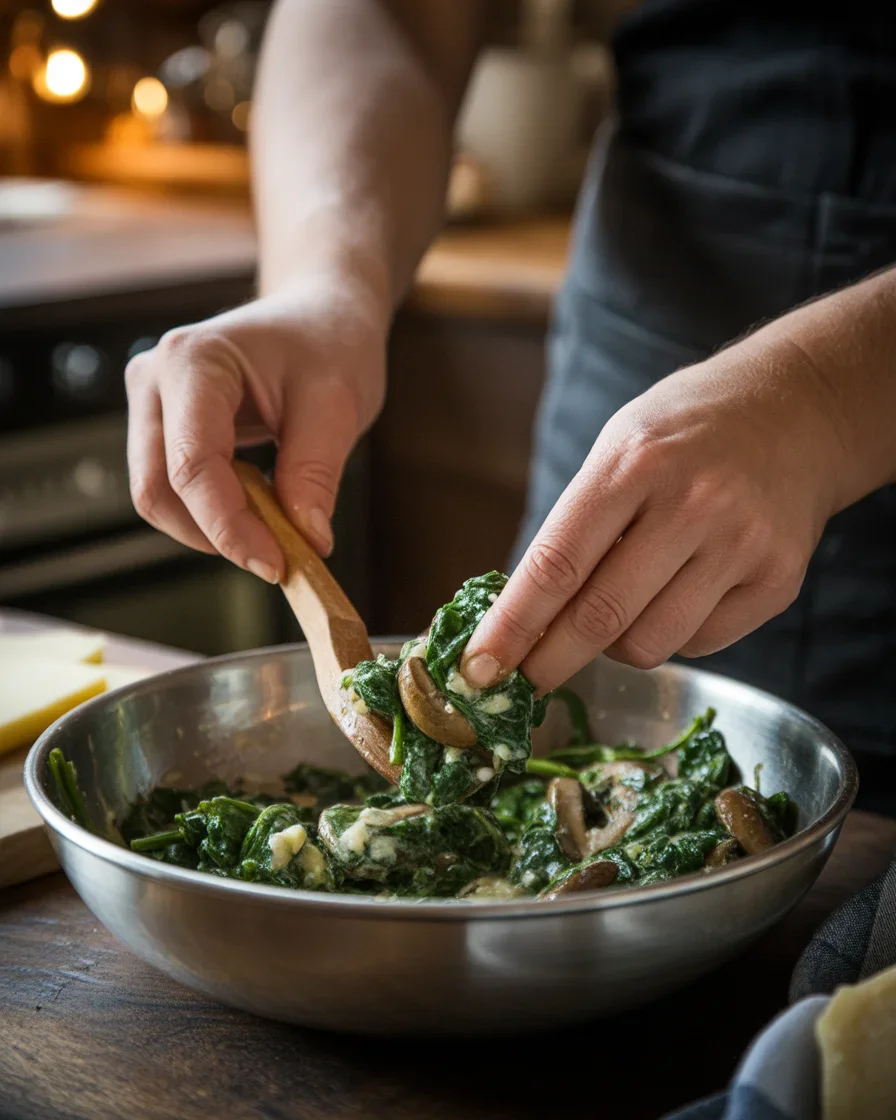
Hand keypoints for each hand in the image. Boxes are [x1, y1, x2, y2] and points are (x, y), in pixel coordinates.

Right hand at [125, 277, 387, 581]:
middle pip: (158, 488)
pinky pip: (174, 487)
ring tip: (277, 526)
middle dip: (217, 533)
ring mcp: (151, 402)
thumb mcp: (338, 404)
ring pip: (159, 495)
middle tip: (280, 556)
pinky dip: (214, 512)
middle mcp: (155, 379)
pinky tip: (260, 505)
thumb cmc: (330, 343)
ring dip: (214, 527)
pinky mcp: (163, 425)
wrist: (320, 313)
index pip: (192, 466)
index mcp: (193, 361)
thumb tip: (308, 541)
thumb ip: (316, 473)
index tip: (277, 565)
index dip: (229, 527)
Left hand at [461, 335, 847, 692]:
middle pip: (600, 618)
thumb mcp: (617, 448)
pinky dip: (671, 635)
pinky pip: (700, 643)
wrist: (799, 410)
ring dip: (615, 647)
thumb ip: (574, 528)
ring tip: (620, 606)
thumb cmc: (686, 431)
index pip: (556, 565)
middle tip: (520, 685)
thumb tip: (521, 620)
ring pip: (650, 645)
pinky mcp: (778, 580)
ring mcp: (741, 545)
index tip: (477, 670)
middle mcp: (692, 505)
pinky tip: (678, 592)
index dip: (511, 627)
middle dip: (547, 663)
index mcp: (633, 464)